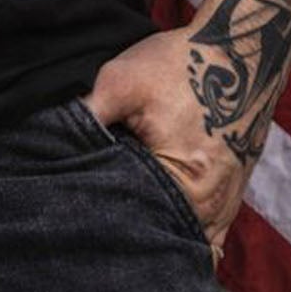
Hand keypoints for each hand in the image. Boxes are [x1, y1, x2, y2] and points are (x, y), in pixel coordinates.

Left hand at [81, 28, 253, 266]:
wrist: (238, 49)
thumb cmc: (179, 64)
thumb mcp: (122, 81)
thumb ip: (89, 116)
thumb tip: (52, 142)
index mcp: (183, 182)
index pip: (137, 222)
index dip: (108, 222)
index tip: (83, 221)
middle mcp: (211, 204)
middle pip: (165, 239)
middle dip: (135, 237)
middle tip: (101, 233)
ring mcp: (228, 203)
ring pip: (190, 242)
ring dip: (164, 238)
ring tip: (130, 235)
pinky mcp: (236, 194)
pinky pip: (212, 233)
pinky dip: (189, 234)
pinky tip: (166, 233)